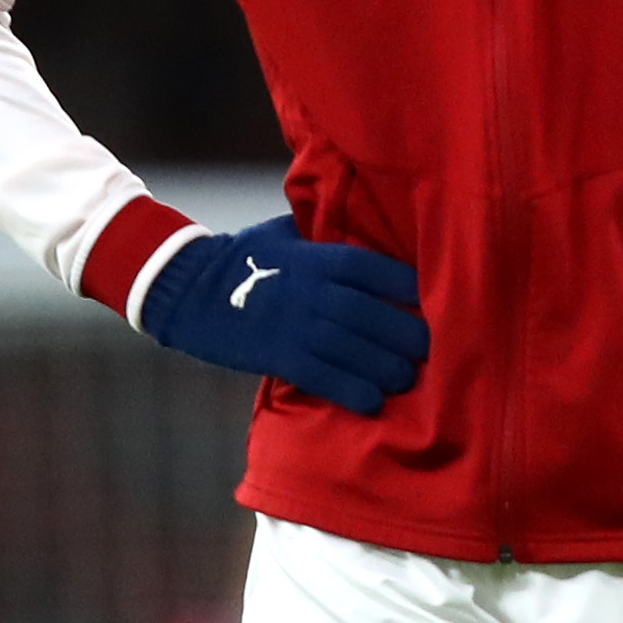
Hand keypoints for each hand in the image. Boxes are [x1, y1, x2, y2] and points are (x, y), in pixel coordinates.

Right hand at [137, 214, 425, 416]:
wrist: (185, 287)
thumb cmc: (244, 257)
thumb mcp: (287, 232)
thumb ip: (327, 233)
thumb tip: (367, 221)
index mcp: (326, 258)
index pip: (389, 274)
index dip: (417, 294)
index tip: (438, 306)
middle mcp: (321, 292)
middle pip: (384, 318)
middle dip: (412, 339)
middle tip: (430, 352)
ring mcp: (302, 326)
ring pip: (363, 353)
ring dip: (391, 370)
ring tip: (405, 378)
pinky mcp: (283, 357)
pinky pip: (331, 380)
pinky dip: (356, 393)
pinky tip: (373, 401)